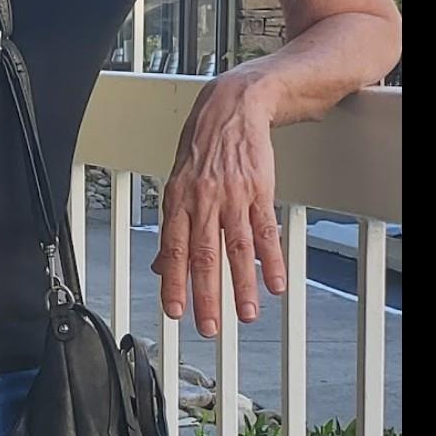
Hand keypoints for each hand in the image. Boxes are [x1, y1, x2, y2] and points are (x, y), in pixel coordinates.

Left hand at [152, 75, 285, 336]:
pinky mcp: (259, 191)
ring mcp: (232, 197)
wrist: (232, 108)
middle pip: (205, 256)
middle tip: (209, 326)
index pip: (173, 250)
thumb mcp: (176, 183)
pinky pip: (265, 230)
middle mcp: (203, 201)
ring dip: (242, 286)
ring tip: (246, 314)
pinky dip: (271, 259)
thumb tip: (160, 267)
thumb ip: (171, 229)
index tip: (175, 312)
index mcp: (177, 201)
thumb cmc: (203, 147)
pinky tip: (274, 282)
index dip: (174, 283)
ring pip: (237, 249)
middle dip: (206, 296)